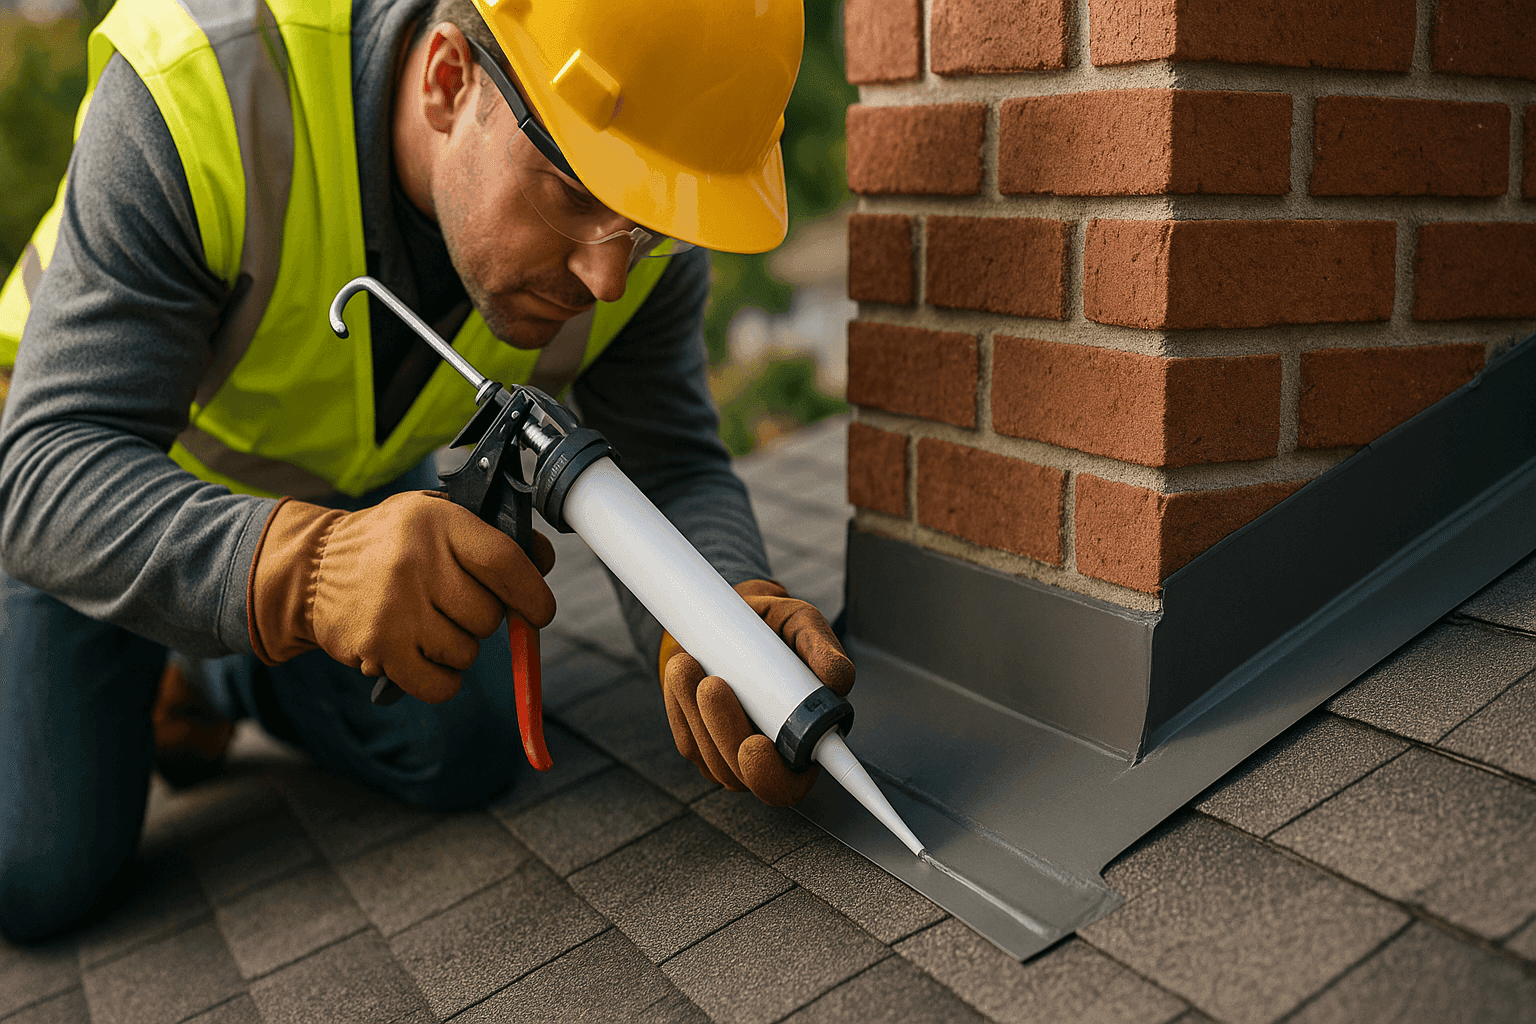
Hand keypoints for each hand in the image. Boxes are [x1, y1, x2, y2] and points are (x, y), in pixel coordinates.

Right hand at [247, 491, 555, 702]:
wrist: (309, 569)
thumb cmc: (389, 544)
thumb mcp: (436, 518)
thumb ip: (491, 538)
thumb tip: (542, 565)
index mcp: (438, 522)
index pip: (506, 562)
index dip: (533, 592)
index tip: (540, 610)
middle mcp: (415, 562)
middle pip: (488, 616)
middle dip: (483, 619)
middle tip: (456, 607)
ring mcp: (395, 608)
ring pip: (466, 653)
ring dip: (457, 648)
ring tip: (428, 624)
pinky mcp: (378, 649)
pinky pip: (440, 685)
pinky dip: (441, 680)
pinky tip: (424, 657)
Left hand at [659, 579, 854, 805]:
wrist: (731, 621)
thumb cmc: (773, 630)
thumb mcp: (802, 625)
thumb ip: (822, 649)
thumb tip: (839, 679)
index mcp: (802, 740)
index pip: (791, 782)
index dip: (774, 774)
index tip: (756, 743)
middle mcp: (767, 757)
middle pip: (743, 773)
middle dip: (725, 731)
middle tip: (714, 684)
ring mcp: (729, 757)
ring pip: (710, 756)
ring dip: (695, 711)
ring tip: (688, 663)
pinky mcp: (698, 745)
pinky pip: (687, 739)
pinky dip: (680, 705)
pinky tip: (682, 671)